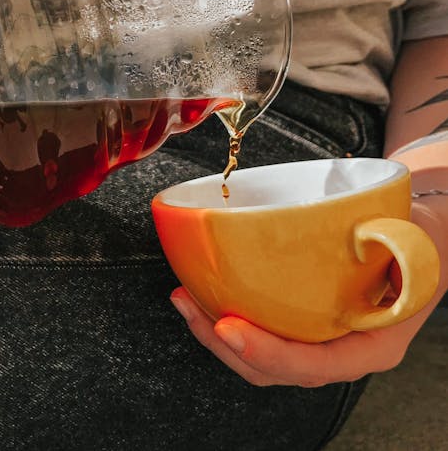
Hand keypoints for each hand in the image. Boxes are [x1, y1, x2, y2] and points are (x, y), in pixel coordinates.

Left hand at [170, 202, 447, 386]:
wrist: (422, 237)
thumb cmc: (421, 239)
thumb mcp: (418, 242)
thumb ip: (398, 245)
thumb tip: (370, 236)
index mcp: (373, 344)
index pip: (316, 365)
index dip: (269, 353)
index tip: (226, 326)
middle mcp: (344, 350)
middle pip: (276, 369)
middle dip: (224, 345)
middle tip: (186, 304)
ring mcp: (322, 340)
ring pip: (262, 357)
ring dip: (216, 333)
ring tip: (182, 297)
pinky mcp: (304, 321)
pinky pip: (264, 331)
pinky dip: (229, 315)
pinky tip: (205, 289)